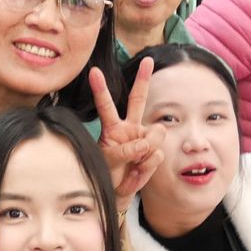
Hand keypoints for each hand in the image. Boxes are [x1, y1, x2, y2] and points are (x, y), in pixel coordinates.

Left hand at [89, 58, 165, 207]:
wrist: (118, 190)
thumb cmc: (108, 174)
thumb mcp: (109, 163)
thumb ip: (125, 152)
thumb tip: (145, 144)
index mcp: (113, 127)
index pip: (106, 105)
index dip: (101, 89)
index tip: (94, 71)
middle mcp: (130, 128)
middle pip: (138, 99)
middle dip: (144, 79)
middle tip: (149, 60)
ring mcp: (144, 138)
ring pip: (155, 135)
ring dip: (145, 152)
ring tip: (132, 165)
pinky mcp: (154, 152)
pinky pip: (156, 155)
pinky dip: (147, 166)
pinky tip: (138, 170)